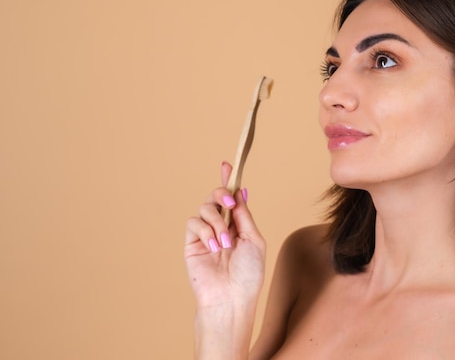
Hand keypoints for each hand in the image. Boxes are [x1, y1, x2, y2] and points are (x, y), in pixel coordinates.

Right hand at [184, 162, 265, 308]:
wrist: (231, 298)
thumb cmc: (248, 274)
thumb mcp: (254, 240)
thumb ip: (244, 215)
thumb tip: (240, 192)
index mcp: (239, 226)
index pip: (232, 199)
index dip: (229, 181)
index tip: (227, 164)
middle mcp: (221, 227)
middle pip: (216, 197)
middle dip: (222, 194)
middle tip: (229, 204)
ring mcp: (205, 235)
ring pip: (205, 208)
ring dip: (217, 222)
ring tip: (225, 244)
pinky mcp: (191, 243)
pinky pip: (194, 223)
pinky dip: (205, 232)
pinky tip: (213, 248)